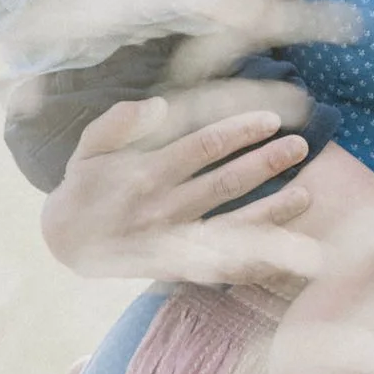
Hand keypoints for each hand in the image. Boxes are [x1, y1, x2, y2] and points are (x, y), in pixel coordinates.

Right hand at [40, 98, 321, 288]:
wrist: (65, 242)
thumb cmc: (86, 184)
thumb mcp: (89, 147)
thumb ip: (118, 123)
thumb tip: (157, 106)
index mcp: (145, 174)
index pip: (201, 148)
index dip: (239, 131)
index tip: (272, 118)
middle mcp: (163, 209)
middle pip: (224, 184)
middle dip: (266, 164)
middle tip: (301, 146)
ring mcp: (174, 242)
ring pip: (231, 227)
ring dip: (272, 212)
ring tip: (308, 195)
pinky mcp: (181, 267)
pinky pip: (225, 268)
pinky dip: (258, 262)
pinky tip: (289, 251)